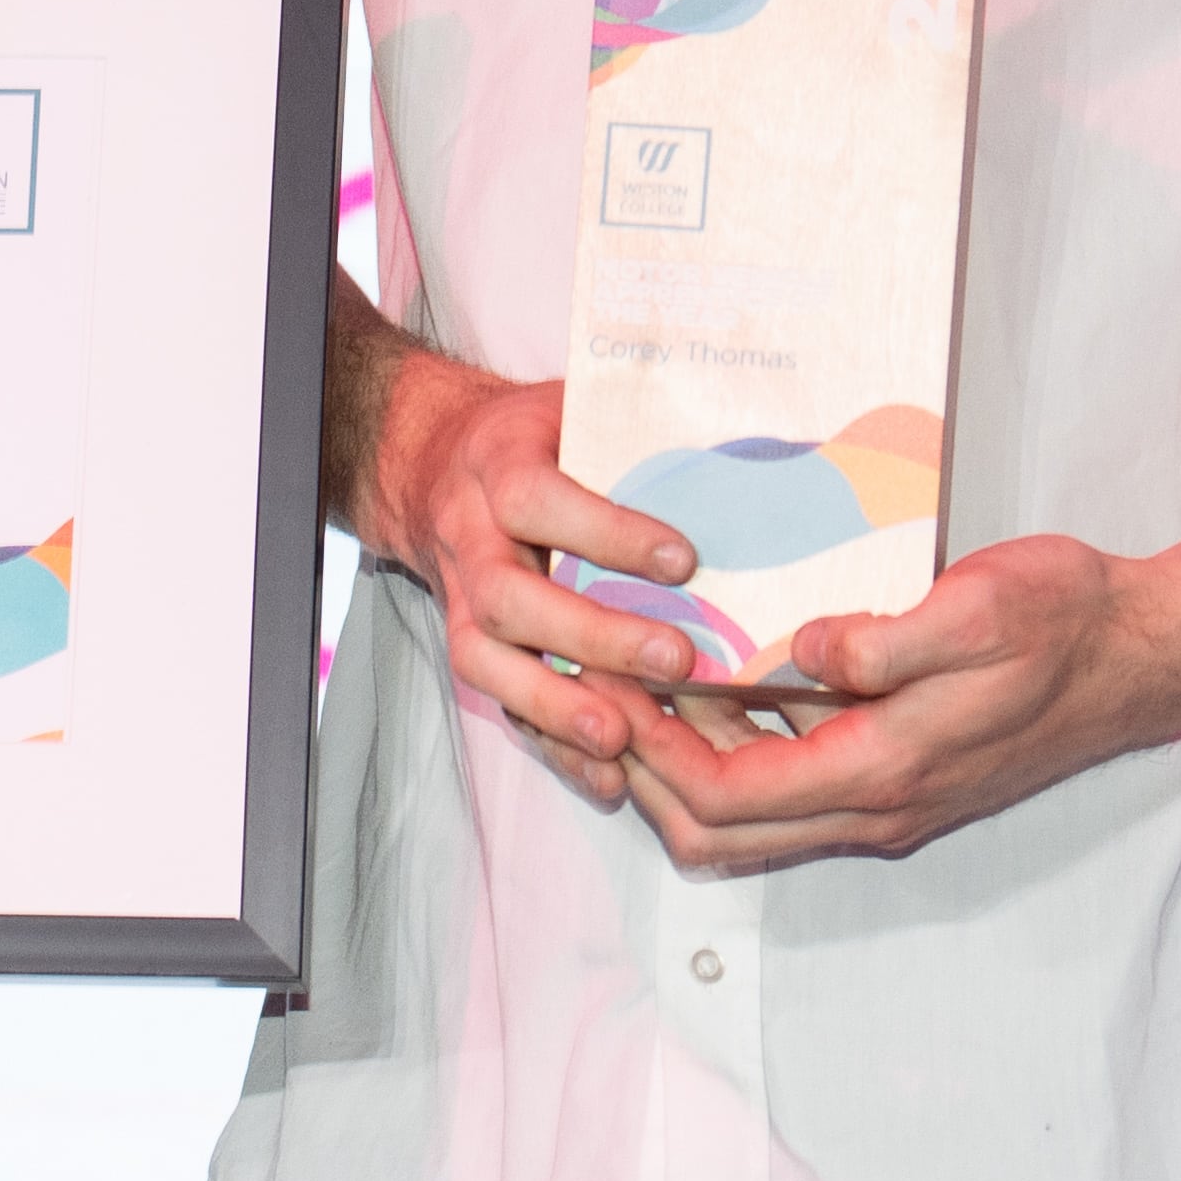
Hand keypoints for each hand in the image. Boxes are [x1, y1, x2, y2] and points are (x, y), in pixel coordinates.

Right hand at [344, 329, 707, 807]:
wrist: (430, 457)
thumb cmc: (534, 432)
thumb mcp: (571, 403)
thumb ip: (637, 422)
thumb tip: (750, 430)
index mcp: (496, 461)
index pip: (538, 498)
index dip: (606, 532)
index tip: (684, 561)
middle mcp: (466, 533)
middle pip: (508, 595)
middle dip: (591, 634)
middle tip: (676, 658)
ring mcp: (457, 595)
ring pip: (485, 658)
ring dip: (555, 704)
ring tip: (623, 738)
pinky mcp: (468, 643)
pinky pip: (497, 703)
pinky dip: (551, 744)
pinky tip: (608, 777)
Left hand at [605, 532, 1180, 872]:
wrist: (1143, 655)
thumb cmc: (1067, 620)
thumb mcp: (979, 605)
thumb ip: (883, 638)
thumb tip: (799, 652)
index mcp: (884, 769)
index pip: (727, 796)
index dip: (653, 750)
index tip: (610, 685)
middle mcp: (877, 807)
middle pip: (719, 836)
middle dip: (644, 775)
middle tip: (604, 691)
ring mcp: (888, 803)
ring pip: (748, 829)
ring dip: (682, 774)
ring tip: (642, 689)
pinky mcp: (899, 782)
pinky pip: (786, 799)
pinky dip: (730, 760)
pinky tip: (718, 686)